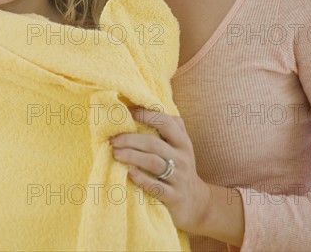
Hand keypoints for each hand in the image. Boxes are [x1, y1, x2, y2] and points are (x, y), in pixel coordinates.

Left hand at [110, 107, 211, 233]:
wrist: (197, 203)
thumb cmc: (180, 166)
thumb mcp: (180, 145)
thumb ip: (168, 127)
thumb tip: (140, 106)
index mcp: (182, 142)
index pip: (165, 122)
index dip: (145, 115)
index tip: (126, 113)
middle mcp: (182, 157)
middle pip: (154, 143)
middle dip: (131, 139)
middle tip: (113, 139)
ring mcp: (179, 177)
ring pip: (153, 162)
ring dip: (132, 156)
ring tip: (115, 153)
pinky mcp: (174, 196)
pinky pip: (157, 187)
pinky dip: (142, 179)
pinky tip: (130, 173)